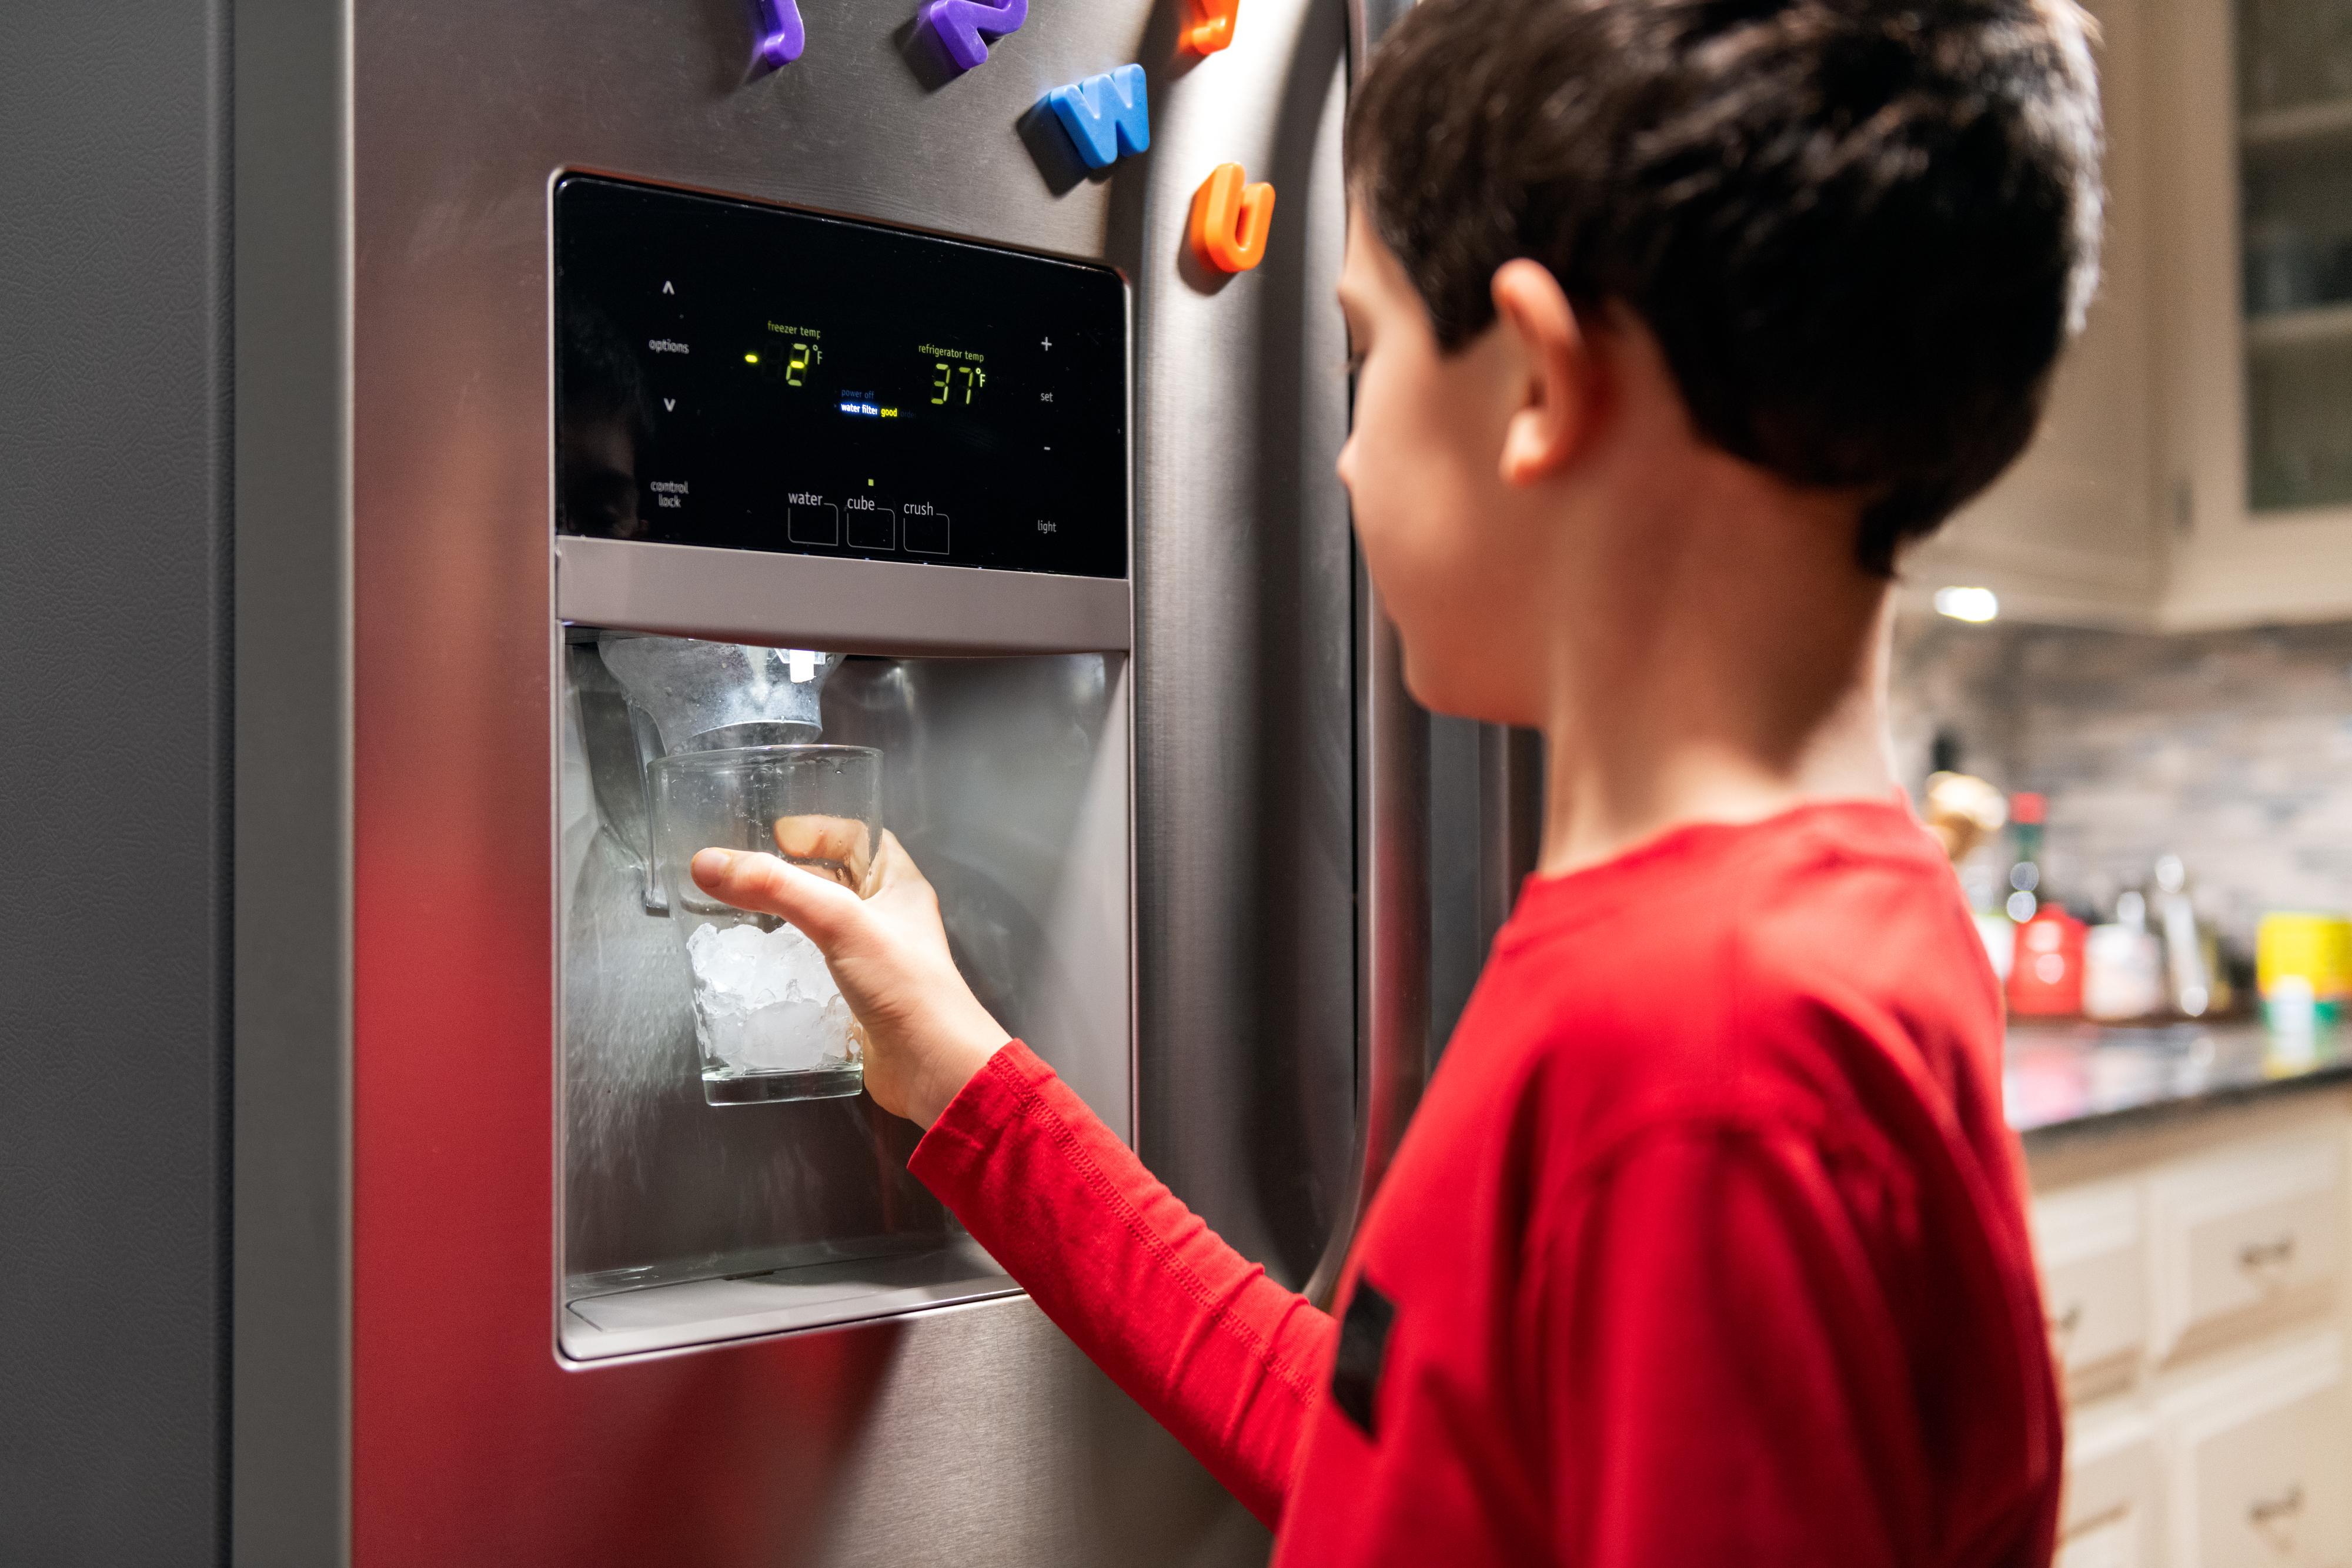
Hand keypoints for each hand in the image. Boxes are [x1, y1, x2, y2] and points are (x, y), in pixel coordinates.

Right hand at [689, 830, 1008, 1127]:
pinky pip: (818, 965)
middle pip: (836, 878)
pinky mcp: (858, 996)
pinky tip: (763, 965)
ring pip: (823, 923)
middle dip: (792, 873)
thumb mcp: (840, 921)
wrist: (932, 1068)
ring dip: (787, 917)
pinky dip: (790, 961)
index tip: (774, 837)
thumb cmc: (906, 987)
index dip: (818, 829)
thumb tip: (709, 862)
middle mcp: (889, 916)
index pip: (858, 836)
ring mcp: (874, 958)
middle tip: (745, 875)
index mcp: (900, 884)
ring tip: (742, 914)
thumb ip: (775, 888)